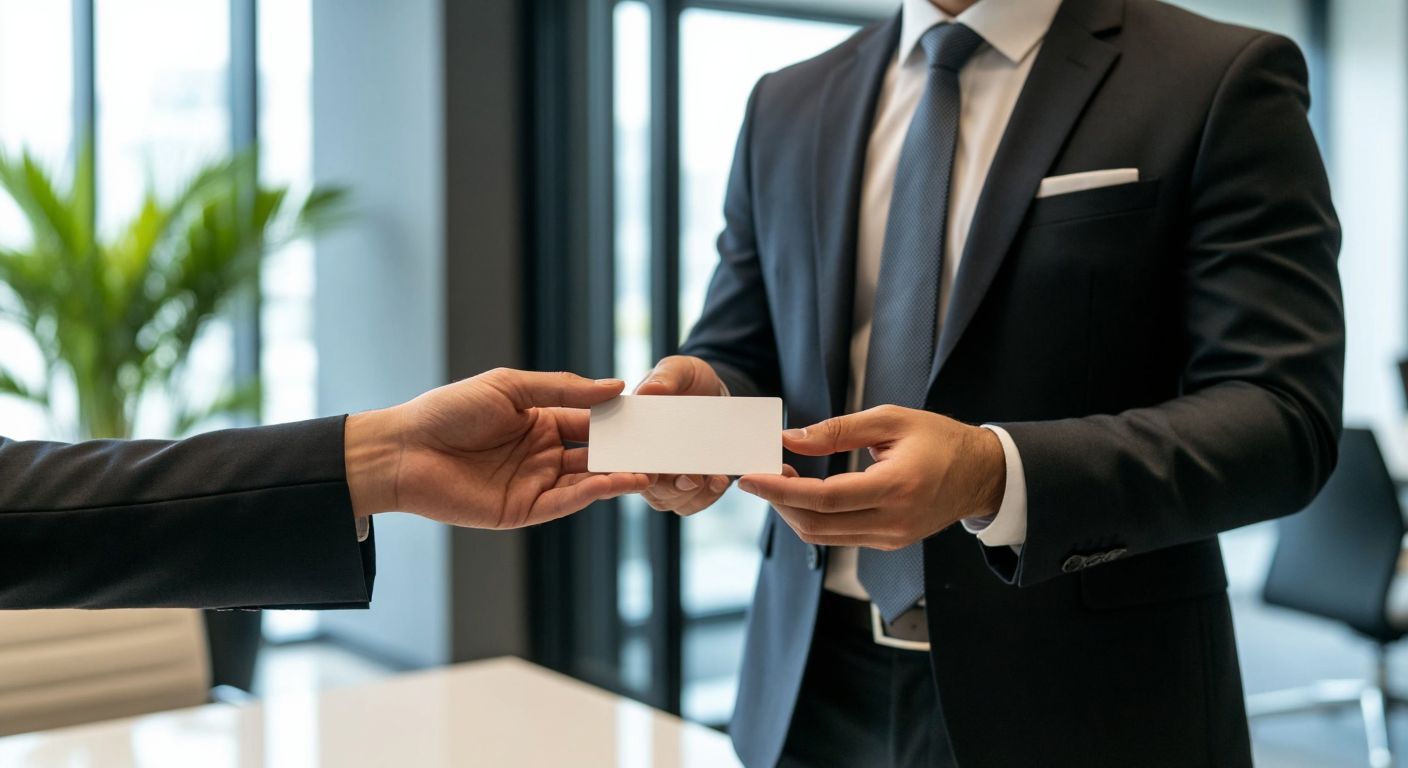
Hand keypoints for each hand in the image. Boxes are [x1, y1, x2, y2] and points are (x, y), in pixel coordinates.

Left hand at [344, 369, 648, 527]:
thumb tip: (616, 387)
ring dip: (618, 475)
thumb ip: (564, 389)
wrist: (403, 450)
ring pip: (587, 480)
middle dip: (627, 450)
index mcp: (539, 420)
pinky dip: (594, 493)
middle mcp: (542, 453)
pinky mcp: (523, 510)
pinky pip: (566, 502)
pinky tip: (618, 482)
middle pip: (595, 452)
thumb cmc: (449, 410)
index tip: (652, 415)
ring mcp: (534, 483)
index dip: (619, 418)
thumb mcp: (510, 387)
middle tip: (664, 447)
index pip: (590, 419)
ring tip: (649, 468)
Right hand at [634, 355, 731, 515]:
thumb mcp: (679, 369)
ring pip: (670, 500)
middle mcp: (645, 460)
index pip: (622, 459)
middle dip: (669, 486)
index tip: (652, 471)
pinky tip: (719, 480)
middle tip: (690, 477)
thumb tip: (649, 390)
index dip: (631, 470)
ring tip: (711, 478)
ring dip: (691, 493)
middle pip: (647, 487)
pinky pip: (692, 503)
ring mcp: (668, 477)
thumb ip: (666, 376)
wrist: (716, 392)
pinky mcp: (691, 486)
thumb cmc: (689, 380)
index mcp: (631, 433)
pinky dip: (707, 496)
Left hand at [736, 405, 1005, 548]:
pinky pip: (840, 536)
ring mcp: (891, 537)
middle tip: (762, 472)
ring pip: (823, 536)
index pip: (825, 498)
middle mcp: (893, 521)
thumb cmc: (939, 439)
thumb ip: (837, 430)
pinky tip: (806, 491)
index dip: (782, 490)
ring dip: (793, 510)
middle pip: (817, 524)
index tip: (751, 477)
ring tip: (780, 478)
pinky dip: (815, 516)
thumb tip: (790, 439)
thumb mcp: (890, 420)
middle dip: (780, 501)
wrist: (982, 474)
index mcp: (896, 487)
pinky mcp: (889, 542)